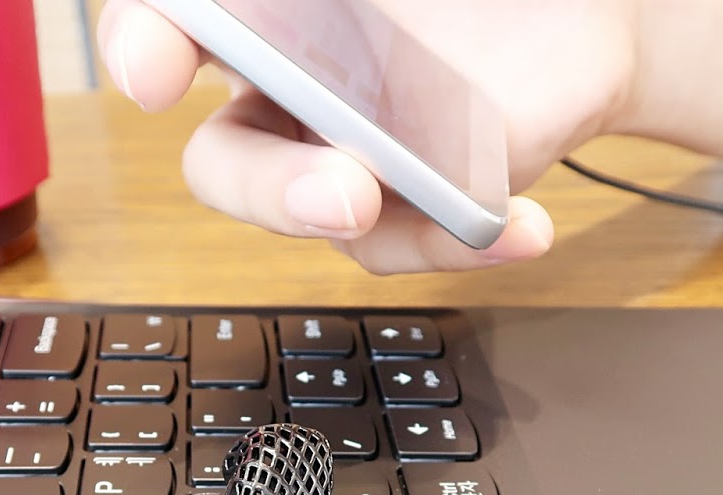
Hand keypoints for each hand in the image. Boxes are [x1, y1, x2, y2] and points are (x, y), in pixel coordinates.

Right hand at [97, 0, 637, 273]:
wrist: (581, 25)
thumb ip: (340, 2)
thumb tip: (310, 5)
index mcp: (263, 14)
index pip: (170, 26)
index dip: (141, 46)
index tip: (155, 71)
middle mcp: (284, 90)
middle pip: (224, 163)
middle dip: (267, 189)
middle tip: (343, 193)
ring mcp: (342, 159)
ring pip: (317, 219)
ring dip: (383, 229)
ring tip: (456, 213)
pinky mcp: (405, 209)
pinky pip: (409, 243)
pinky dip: (465, 241)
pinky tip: (525, 226)